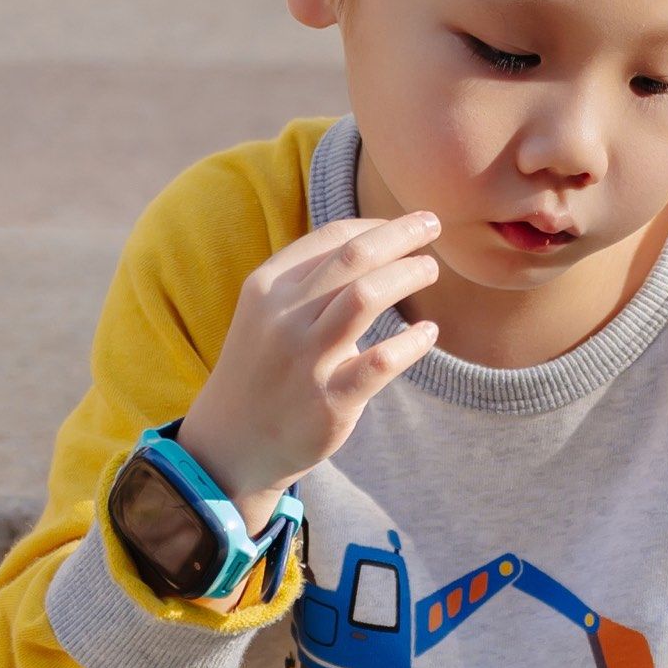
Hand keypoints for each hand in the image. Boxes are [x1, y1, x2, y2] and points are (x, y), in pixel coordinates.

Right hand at [176, 209, 441, 547]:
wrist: (233, 442)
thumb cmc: (264, 370)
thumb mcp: (270, 314)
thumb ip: (310, 283)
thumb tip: (372, 249)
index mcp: (269, 286)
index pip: (332, 238)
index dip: (377, 225)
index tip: (407, 225)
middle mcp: (284, 316)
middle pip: (354, 257)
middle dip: (400, 234)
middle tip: (434, 225)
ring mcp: (306, 359)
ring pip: (366, 297)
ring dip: (408, 274)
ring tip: (431, 268)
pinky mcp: (329, 401)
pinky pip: (382, 362)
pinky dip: (413, 342)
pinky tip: (428, 333)